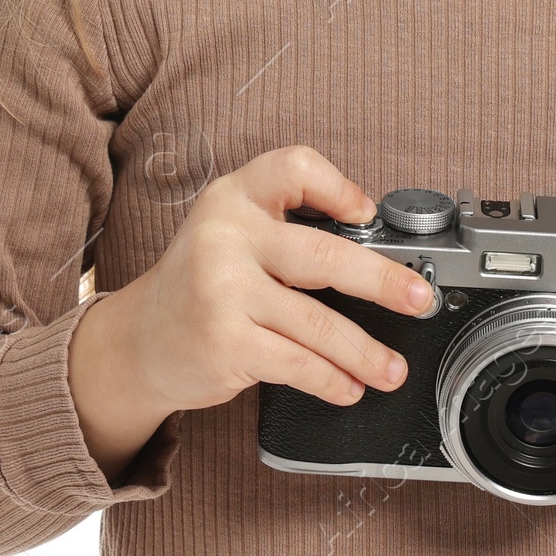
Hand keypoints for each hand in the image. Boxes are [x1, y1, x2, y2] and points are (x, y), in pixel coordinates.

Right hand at [67, 146, 433, 480]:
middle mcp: (225, 237)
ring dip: (365, 351)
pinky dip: (331, 379)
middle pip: (324, 256)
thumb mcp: (231, 232)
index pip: (295, 167)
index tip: (368, 214)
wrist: (136, 342)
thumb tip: (378, 250)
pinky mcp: (224, 342)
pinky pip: (296, 363)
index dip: (338, 187)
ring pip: (318, 323)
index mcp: (233, 197)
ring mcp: (222, 291)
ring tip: (392, 369)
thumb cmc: (200, 284)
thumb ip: (287, 228)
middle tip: (418, 299)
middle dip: (383, 282)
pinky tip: (349, 387)